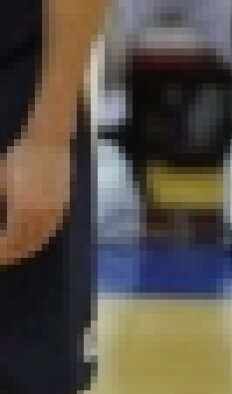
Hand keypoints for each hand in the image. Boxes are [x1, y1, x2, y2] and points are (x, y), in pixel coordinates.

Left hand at [0, 134, 71, 266]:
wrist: (50, 140)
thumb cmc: (20, 157)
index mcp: (24, 210)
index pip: (10, 244)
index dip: (1, 251)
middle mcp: (43, 215)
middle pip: (24, 246)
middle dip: (9, 253)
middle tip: (0, 252)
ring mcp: (56, 212)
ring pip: (38, 241)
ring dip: (23, 248)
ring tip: (9, 248)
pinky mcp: (63, 207)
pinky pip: (49, 231)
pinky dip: (37, 239)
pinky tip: (27, 237)